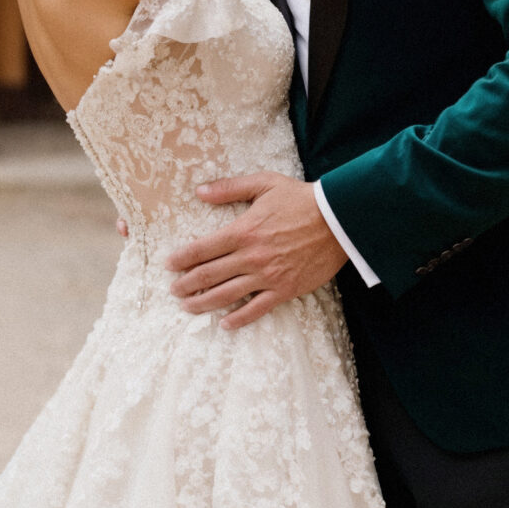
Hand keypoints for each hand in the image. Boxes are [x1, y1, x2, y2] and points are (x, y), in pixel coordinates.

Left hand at [166, 172, 345, 326]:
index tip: (169, 265)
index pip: (202, 249)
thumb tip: (200, 191)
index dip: (182, 259)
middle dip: (186, 284)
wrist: (339, 219)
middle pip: (209, 275)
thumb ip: (230, 188)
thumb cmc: (301, 199)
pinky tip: (225, 323)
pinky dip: (239, 318)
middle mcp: (251, 257)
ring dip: (203, 303)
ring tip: (188, 307)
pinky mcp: (285, 289)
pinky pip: (257, 309)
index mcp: (243, 231)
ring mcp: (268, 276)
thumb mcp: (264, 183)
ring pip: (227, 295)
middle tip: (173, 290)